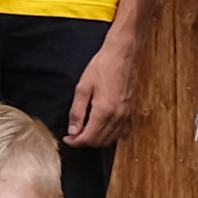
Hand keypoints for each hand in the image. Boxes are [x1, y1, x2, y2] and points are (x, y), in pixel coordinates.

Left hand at [64, 25, 140, 149]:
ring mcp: (125, 115)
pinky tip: (102, 129)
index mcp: (103, 111)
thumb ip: (77, 111)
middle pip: (99, 141)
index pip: (88, 137)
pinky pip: (121, 133)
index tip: (67, 138)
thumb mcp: (83, 87)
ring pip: (110, 139)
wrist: (121, 55)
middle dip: (84, 142)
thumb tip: (73, 131)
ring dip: (96, 140)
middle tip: (73, 134)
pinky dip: (110, 136)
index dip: (75, 142)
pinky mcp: (130, 112)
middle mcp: (117, 116)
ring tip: (85, 131)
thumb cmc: (101, 67)